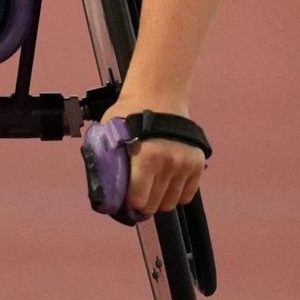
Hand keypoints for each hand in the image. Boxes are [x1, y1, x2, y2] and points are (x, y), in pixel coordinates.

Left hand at [110, 87, 205, 216]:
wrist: (159, 95)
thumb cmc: (130, 113)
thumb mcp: (109, 134)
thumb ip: (106, 161)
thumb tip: (102, 190)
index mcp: (146, 157)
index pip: (138, 201)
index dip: (129, 204)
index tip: (125, 202)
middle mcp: (169, 163)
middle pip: (155, 205)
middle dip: (144, 205)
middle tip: (138, 197)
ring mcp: (185, 164)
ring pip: (172, 203)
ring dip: (160, 200)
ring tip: (152, 188)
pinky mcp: (197, 163)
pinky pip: (187, 195)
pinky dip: (176, 194)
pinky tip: (166, 183)